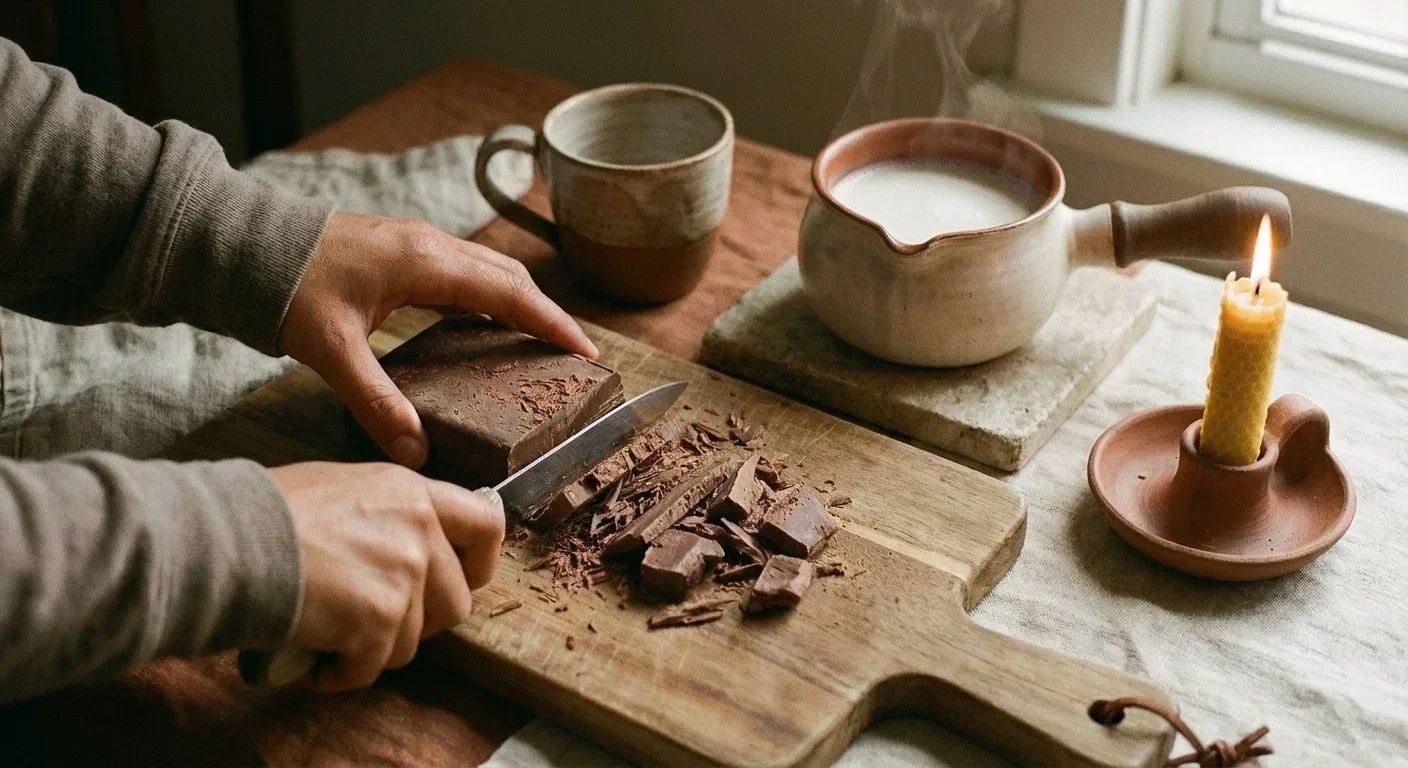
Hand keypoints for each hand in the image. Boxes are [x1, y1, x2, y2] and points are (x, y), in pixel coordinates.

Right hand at [270, 461, 505, 691]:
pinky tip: (314, 660)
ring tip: (331, 636)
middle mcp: (419, 528)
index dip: (479, 565)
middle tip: (375, 623)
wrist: (225, 541)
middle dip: (418, 624)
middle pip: (455, 602)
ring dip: (372, 649)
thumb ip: (387, 513)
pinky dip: (342, 673)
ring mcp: (404, 573)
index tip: (461, 582)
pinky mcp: (379, 618)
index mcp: (411, 491)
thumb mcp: (342, 487)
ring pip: (412, 641)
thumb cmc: (266, 513)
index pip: (487, 525)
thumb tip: (405, 545)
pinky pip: (373, 667)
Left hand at [280, 213, 597, 466]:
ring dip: (518, 302)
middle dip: (545, 313)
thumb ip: (375, 402)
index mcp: (425, 262)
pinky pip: (462, 273)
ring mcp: (416, 244)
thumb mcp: (332, 350)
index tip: (585, 351)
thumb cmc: (287, 287)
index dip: (551, 322)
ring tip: (537, 342)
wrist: (245, 244)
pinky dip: (486, 298)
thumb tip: (413, 453)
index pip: (509, 293)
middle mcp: (430, 245)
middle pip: (508, 276)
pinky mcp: (401, 251)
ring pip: (487, 270)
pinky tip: (482, 328)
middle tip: (572, 353)